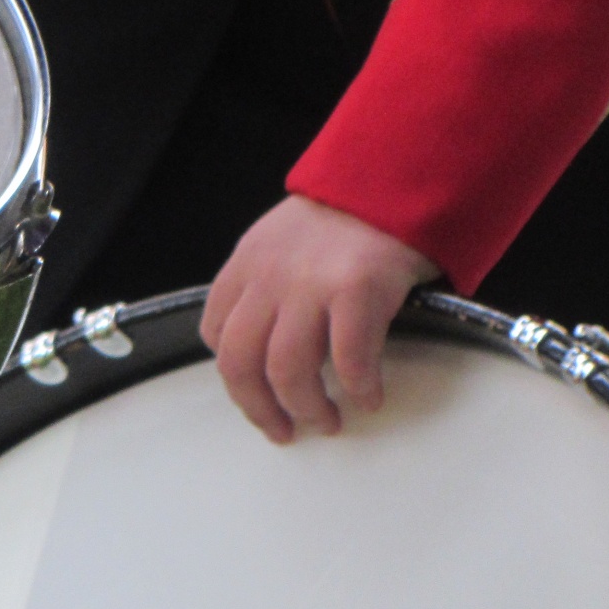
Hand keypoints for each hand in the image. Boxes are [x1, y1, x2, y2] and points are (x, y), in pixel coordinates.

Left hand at [201, 195, 440, 443]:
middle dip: (259, 409)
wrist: (392, 177)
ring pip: (287, 370)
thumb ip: (266, 283)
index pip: (216, 332)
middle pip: (240, 363)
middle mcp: (268, 278)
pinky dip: (357, 387)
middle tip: (285, 431)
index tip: (257, 395)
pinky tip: (368, 396)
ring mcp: (310, 284)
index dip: (234, 375)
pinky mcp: (356, 290)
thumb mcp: (281, 241)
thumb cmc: (345, 216)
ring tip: (328, 422)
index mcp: (245, 265)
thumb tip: (266, 339)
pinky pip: (348, 358)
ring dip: (307, 408)